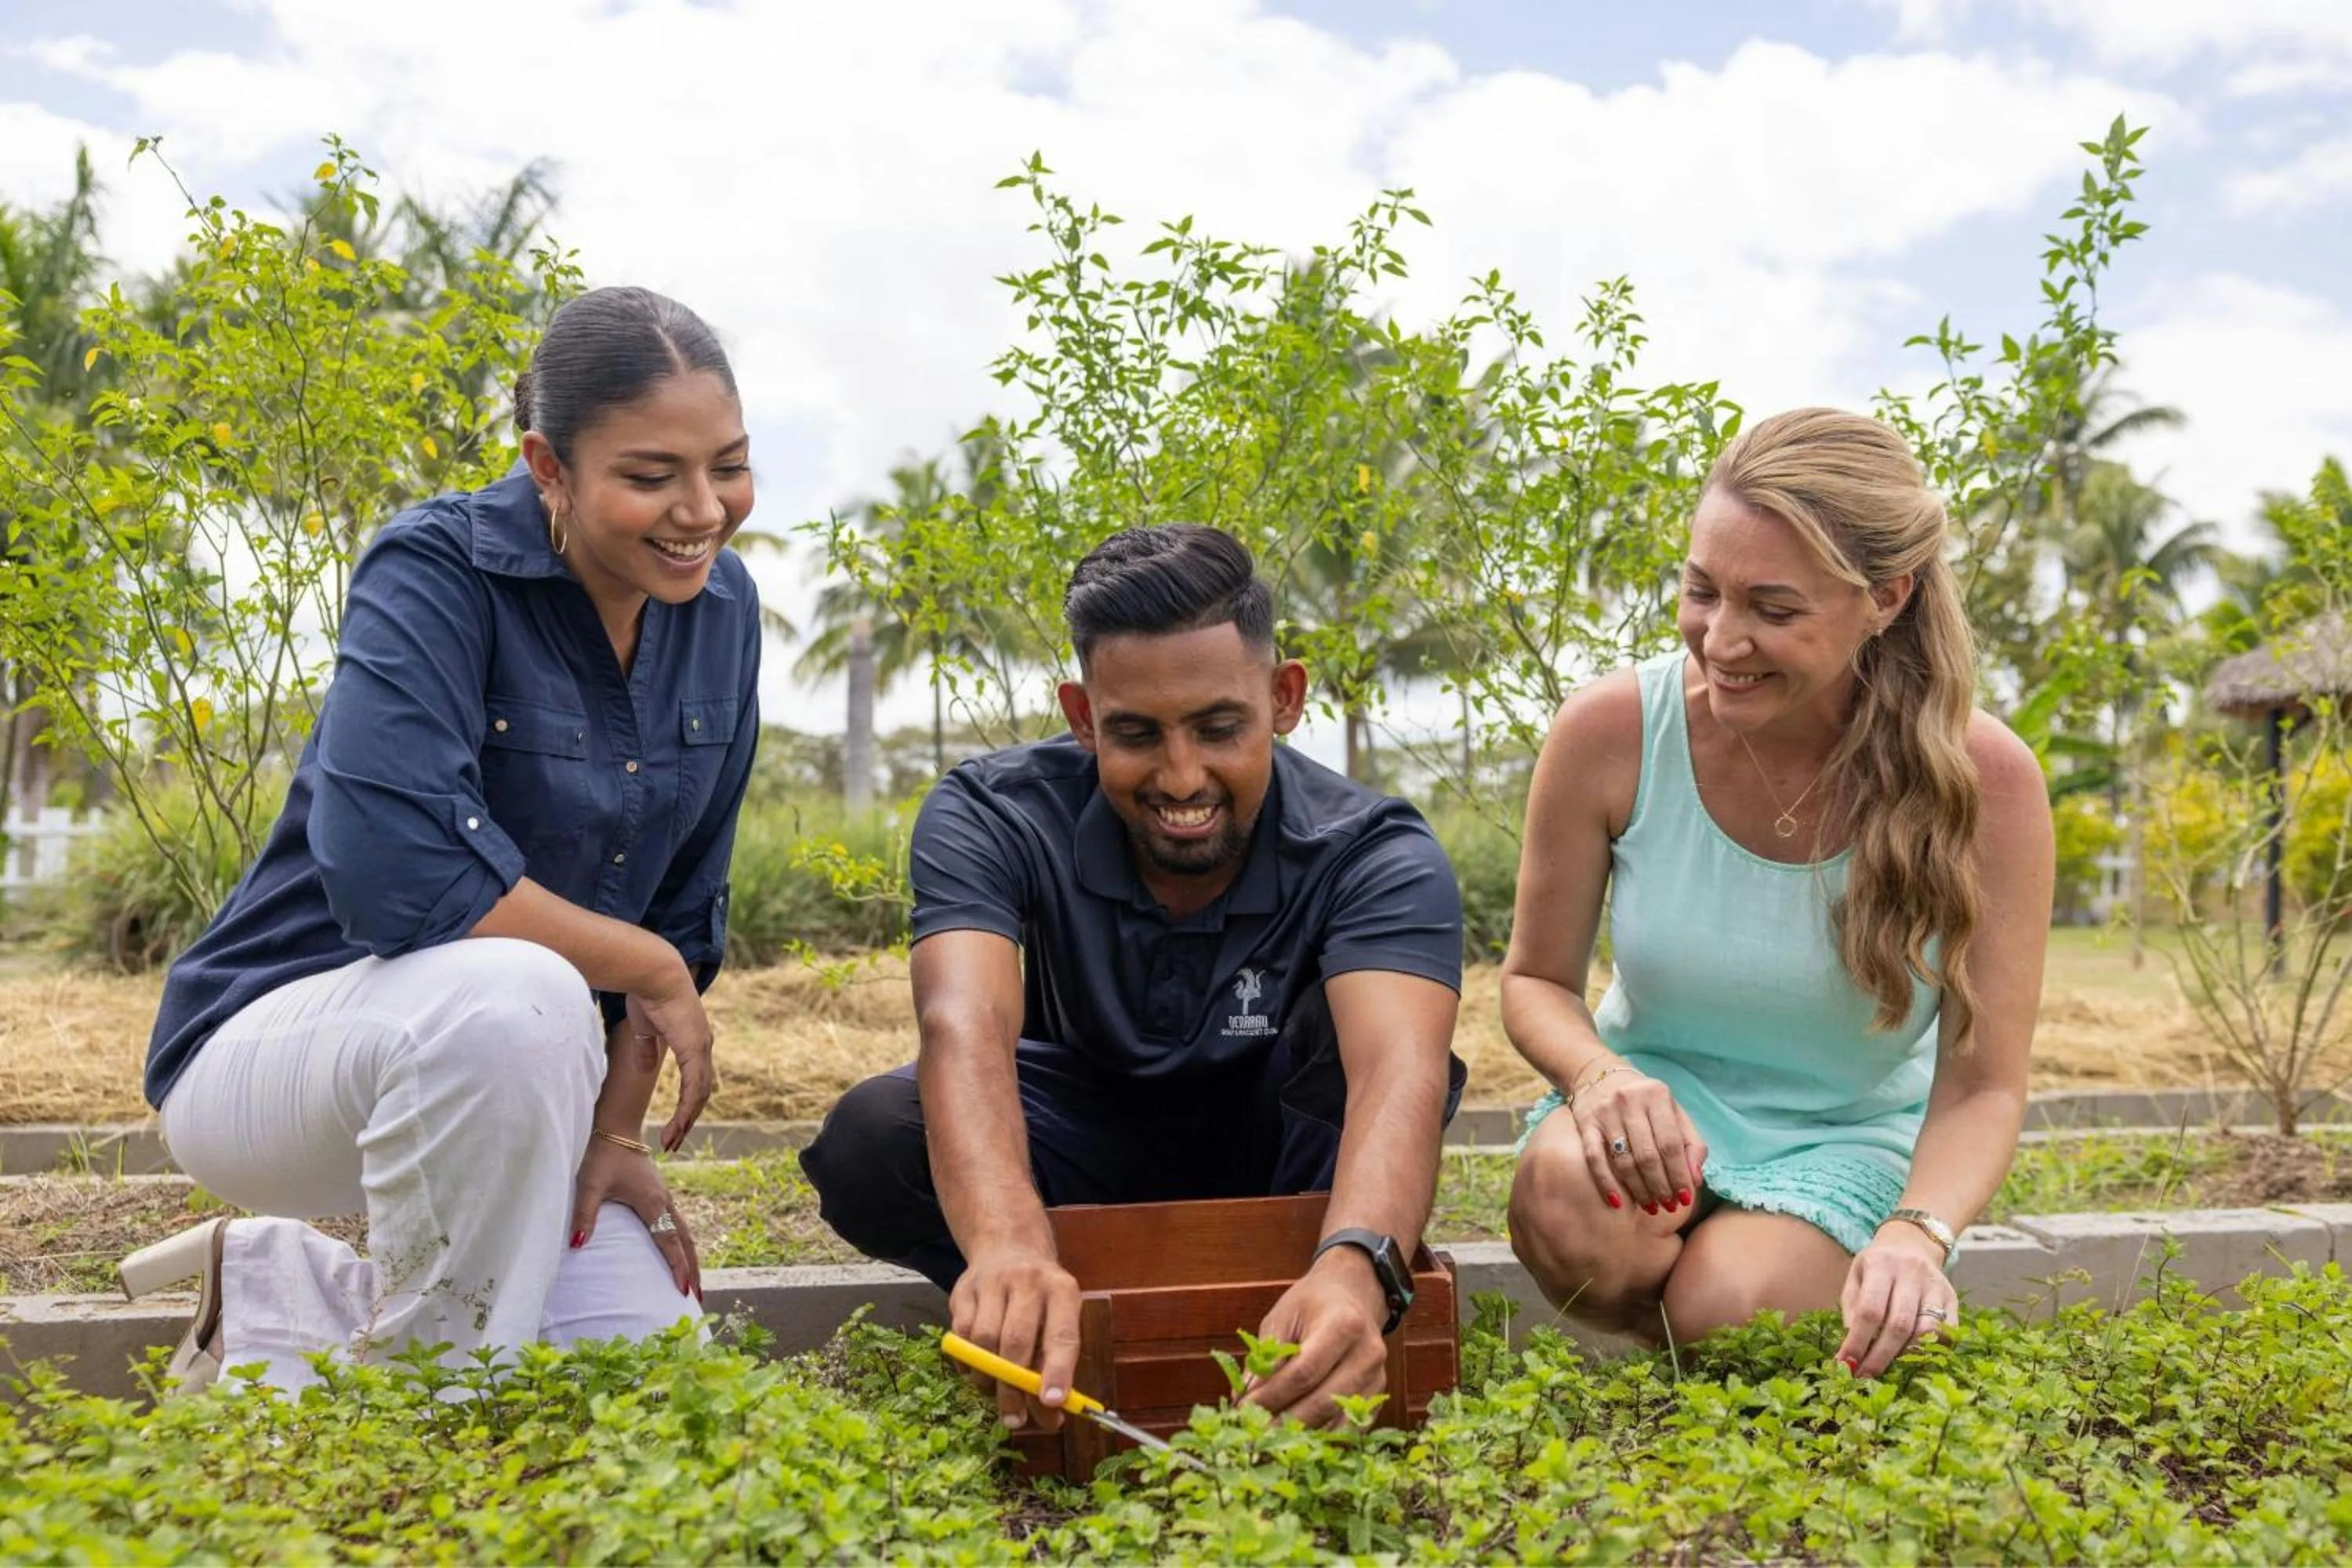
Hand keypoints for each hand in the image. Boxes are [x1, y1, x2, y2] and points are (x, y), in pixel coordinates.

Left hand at [571, 1133, 699, 1299]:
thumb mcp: (589, 1185)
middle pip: (686, 1241)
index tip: (684, 1291)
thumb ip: (584, 1216)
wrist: (616, 1127)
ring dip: (691, 1258)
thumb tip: (577, 1246)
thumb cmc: (602, 1155)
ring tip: (694, 1282)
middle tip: (698, 1298)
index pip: (669, 1241)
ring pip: (685, 1232)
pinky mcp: (660, 1194)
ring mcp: (664, 1197)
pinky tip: (679, 1252)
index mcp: (652, 1202)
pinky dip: (683, 1243)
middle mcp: (664, 1202)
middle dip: (693, 1270)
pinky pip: (678, 1224)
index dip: (677, 1267)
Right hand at [626, 971, 715, 1151]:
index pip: (694, 1082)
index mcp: (693, 1042)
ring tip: (672, 1142)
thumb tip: (646, 1068)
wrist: (652, 973)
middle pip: (700, 1093)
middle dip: (687, 1121)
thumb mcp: (645, 1029)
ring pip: (699, 1095)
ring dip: (686, 1121)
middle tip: (673, 1143)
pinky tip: (679, 1125)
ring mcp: (701, 1047)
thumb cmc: (646, 994)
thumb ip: (647, 1049)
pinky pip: (694, 1085)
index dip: (685, 1106)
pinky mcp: (694, 1047)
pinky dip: (687, 1108)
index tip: (673, 1127)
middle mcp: (702, 1047)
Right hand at [949, 1245, 1081, 1430]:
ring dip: (987, 1377)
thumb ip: (1055, 1365)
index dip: (1058, 1372)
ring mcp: (992, 1282)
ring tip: (994, 1392)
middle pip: (1016, 1341)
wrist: (1009, 1249)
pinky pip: (960, 1337)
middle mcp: (1028, 1281)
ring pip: (984, 1340)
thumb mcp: (1058, 1319)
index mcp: (1062, 1290)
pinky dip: (967, 1363)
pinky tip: (976, 1370)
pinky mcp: (963, 1290)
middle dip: (1013, 1388)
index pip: (1062, 1336)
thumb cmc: (1041, 1299)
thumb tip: (1051, 1416)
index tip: (1051, 1403)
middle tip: (1014, 1420)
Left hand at [1241, 1249, 1389, 1428]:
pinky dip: (1322, 1437)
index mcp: (1343, 1325)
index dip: (1272, 1396)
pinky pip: (1350, 1428)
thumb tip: (1242, 1399)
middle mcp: (1367, 1353)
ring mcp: (1377, 1377)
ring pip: (1337, 1421)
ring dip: (1301, 1435)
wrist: (1354, 1294)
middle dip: (1283, 1421)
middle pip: (1323, 1402)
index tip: (1243, 1409)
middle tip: (1253, 1433)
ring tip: (1270, 1440)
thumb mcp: (1283, 1316)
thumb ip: (1265, 1356)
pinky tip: (1297, 1440)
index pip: (1304, 1372)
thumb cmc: (1312, 1303)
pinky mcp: (1377, 1395)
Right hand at [1567, 1062, 1706, 1214]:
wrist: (1599, 1074)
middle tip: (1666, 1206)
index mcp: (1657, 1096)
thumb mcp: (1673, 1112)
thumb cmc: (1644, 1101)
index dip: (1680, 1174)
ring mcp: (1605, 1112)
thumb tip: (1696, 1180)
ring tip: (1649, 1205)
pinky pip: (1594, 1158)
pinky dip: (1605, 1182)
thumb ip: (1690, 1143)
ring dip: (1638, 1189)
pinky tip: (1616, 1202)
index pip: (1671, 1144)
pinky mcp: (1585, 1123)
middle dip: (1660, 1186)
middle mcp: (1630, 1101)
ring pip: (1623, 1160)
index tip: (1686, 1198)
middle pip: (1648, 1155)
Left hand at [1835, 1222, 1955, 1377]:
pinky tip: (1915, 1359)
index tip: (1846, 1363)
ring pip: (1927, 1330)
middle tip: (1865, 1376)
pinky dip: (1932, 1350)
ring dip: (1907, 1356)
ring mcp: (1935, 1285)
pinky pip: (1947, 1332)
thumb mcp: (1857, 1276)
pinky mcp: (1952, 1298)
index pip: (1869, 1310)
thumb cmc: (1877, 1266)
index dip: (1858, 1341)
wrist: (1912, 1243)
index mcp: (1881, 1264)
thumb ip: (1852, 1307)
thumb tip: (1852, 1343)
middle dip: (1880, 1356)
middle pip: (1899, 1324)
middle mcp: (1911, 1272)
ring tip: (1890, 1370)